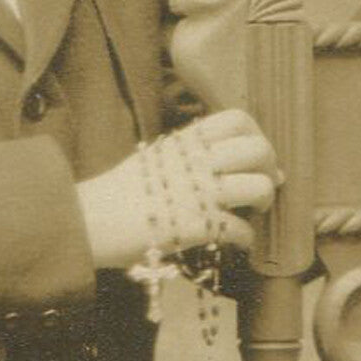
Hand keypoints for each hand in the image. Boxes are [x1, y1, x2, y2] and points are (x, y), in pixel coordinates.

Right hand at [75, 109, 280, 269]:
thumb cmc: (122, 193)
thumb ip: (190, 156)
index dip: (257, 134)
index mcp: (185, 142)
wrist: (89, 220)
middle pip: (258, 149)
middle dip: (270, 168)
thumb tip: (229, 164)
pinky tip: (235, 242)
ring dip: (264, 202)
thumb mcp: (156, 158)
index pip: (237, 119)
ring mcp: (197, 193)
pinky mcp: (195, 226)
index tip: (254, 155)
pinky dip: (245, 240)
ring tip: (252, 212)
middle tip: (262, 185)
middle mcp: (195, 162)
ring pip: (258, 187)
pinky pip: (240, 230)